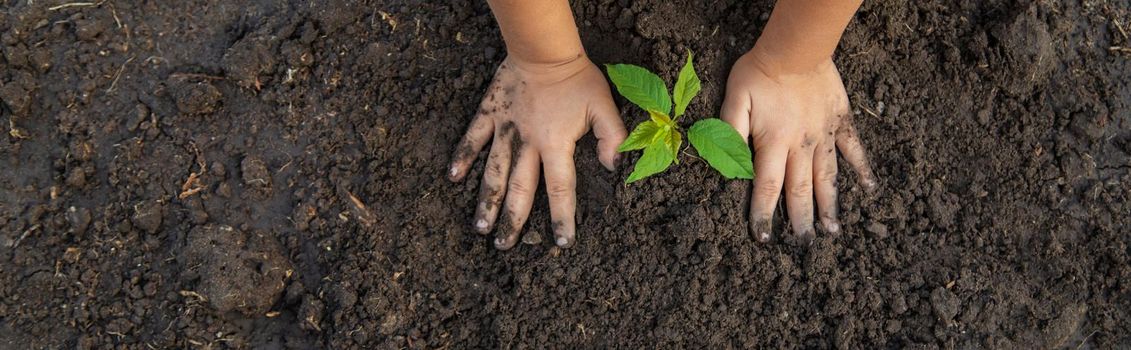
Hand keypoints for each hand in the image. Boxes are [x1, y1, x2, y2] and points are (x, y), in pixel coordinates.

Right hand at [447, 54, 626, 249]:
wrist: (543, 49)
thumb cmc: (577, 78)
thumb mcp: (604, 107)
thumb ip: (613, 138)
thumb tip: (614, 167)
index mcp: (556, 145)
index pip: (561, 190)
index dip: (563, 218)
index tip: (562, 242)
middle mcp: (527, 144)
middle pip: (519, 190)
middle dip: (513, 221)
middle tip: (505, 246)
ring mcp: (505, 130)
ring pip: (493, 173)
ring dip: (486, 201)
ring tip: (480, 227)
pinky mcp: (490, 113)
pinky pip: (473, 138)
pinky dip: (462, 157)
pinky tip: (452, 177)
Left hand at [721, 49, 876, 245]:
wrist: (796, 47)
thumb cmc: (759, 72)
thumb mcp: (733, 101)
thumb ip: (729, 134)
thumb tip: (726, 168)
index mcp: (773, 144)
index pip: (766, 188)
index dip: (764, 215)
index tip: (763, 238)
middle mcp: (800, 146)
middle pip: (800, 190)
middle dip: (800, 220)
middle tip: (803, 245)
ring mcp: (823, 135)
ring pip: (828, 178)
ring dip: (830, 205)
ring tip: (833, 231)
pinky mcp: (840, 121)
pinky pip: (854, 149)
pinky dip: (862, 169)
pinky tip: (870, 188)